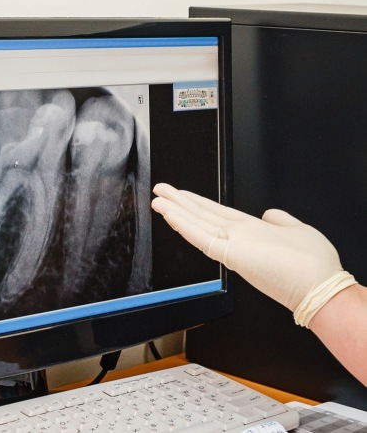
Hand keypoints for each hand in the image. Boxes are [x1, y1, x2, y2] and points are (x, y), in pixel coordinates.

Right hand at [151, 183, 351, 316]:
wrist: (320, 287)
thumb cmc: (311, 265)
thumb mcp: (297, 230)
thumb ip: (280, 220)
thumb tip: (269, 213)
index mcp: (249, 230)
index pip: (215, 214)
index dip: (196, 203)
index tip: (181, 195)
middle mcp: (237, 236)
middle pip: (201, 215)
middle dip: (179, 202)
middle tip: (160, 191)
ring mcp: (231, 244)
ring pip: (197, 224)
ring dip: (176, 210)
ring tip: (158, 199)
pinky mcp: (229, 253)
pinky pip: (201, 236)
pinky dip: (184, 225)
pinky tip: (170, 214)